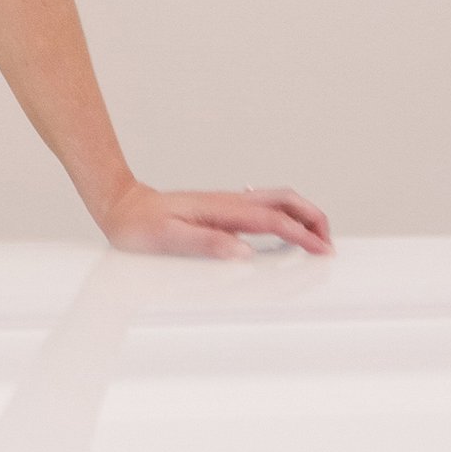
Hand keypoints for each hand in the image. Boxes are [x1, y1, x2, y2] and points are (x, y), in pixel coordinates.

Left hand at [96, 181, 331, 258]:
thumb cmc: (141, 226)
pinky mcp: (222, 209)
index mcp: (222, 209)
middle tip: (328, 242)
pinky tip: (284, 230)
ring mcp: (227, 203)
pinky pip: (263, 207)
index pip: (274, 219)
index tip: (322, 249)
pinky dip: (285, 216)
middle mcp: (229, 202)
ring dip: (301, 214)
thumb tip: (244, 252)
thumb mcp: (169, 239)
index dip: (303, 234)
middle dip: (312, 216)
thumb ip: (208, 244)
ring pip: (276, 200)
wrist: (122, 208)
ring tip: (315, 238)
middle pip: (284, 199)